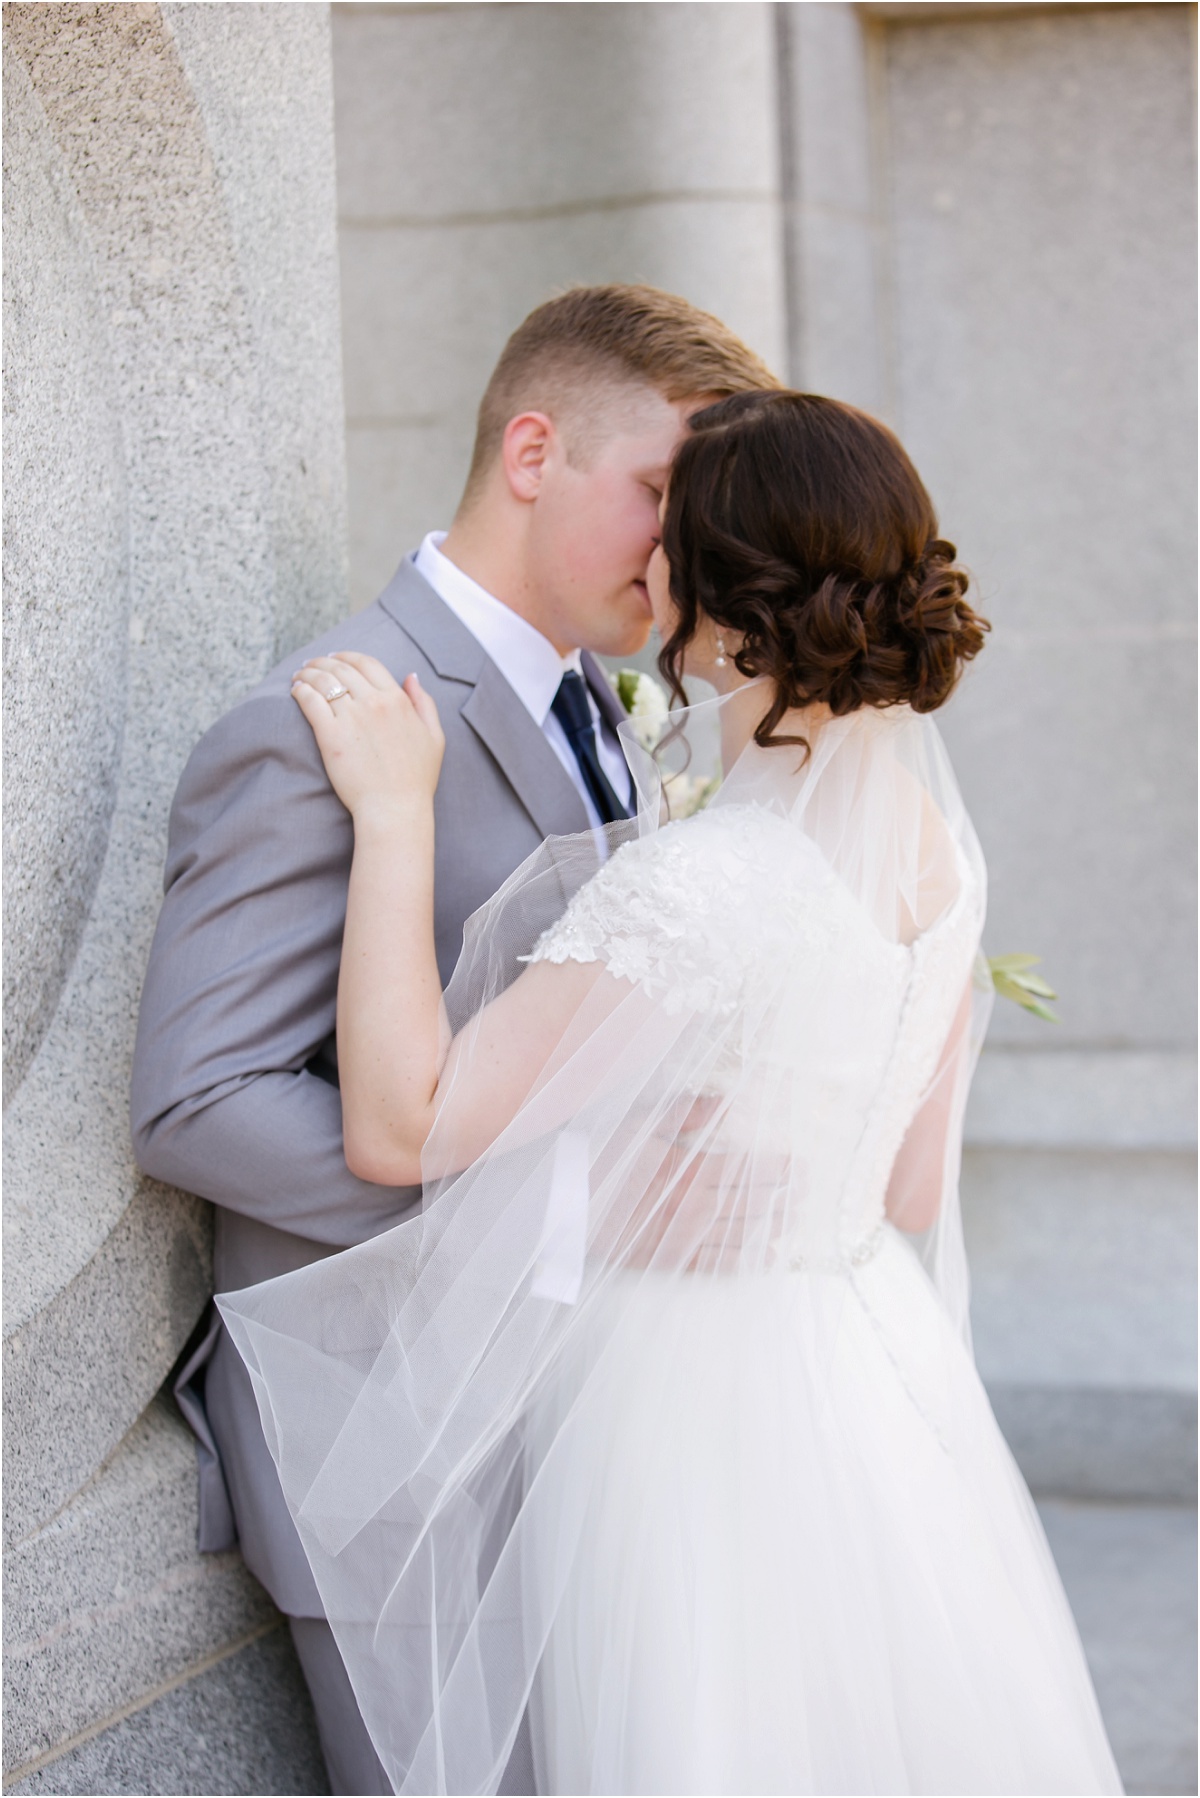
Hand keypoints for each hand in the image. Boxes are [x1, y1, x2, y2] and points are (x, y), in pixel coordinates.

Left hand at [291, 651, 444, 819]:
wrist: (395, 808)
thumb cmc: (416, 779)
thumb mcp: (434, 737)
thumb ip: (424, 703)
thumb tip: (411, 676)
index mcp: (397, 700)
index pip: (367, 663)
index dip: (347, 656)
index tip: (335, 657)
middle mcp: (374, 703)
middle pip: (341, 668)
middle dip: (322, 661)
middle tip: (310, 664)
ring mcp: (352, 717)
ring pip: (323, 680)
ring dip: (308, 672)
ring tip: (299, 675)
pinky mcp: (330, 735)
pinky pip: (310, 701)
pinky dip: (300, 691)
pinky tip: (296, 691)